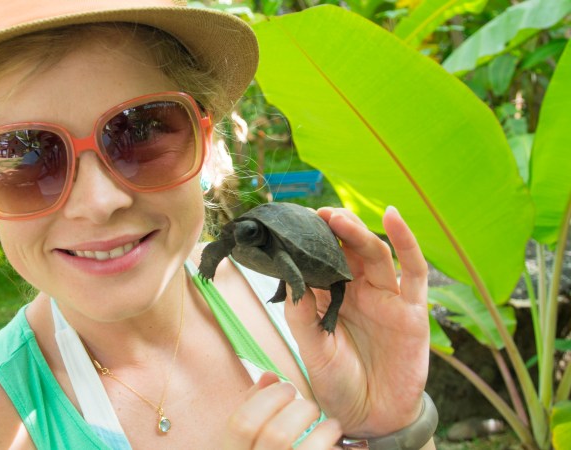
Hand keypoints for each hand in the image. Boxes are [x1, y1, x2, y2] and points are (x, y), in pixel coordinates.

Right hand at [223, 371, 342, 448]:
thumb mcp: (244, 441)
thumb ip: (252, 408)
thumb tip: (271, 377)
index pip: (241, 423)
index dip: (267, 398)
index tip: (285, 387)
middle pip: (276, 434)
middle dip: (299, 410)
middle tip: (309, 406)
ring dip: (324, 430)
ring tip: (331, 424)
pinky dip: (333, 445)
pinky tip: (336, 442)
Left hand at [283, 206, 429, 436]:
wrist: (371, 418)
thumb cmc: (338, 382)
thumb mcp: (312, 350)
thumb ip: (302, 316)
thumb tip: (289, 281)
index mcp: (331, 296)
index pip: (322, 257)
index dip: (312, 238)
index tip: (294, 221)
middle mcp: (358, 291)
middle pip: (348, 248)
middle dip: (333, 228)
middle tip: (315, 215)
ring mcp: (386, 298)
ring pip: (374, 253)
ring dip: (357, 232)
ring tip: (336, 217)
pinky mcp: (412, 310)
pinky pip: (414, 271)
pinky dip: (406, 241)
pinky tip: (393, 217)